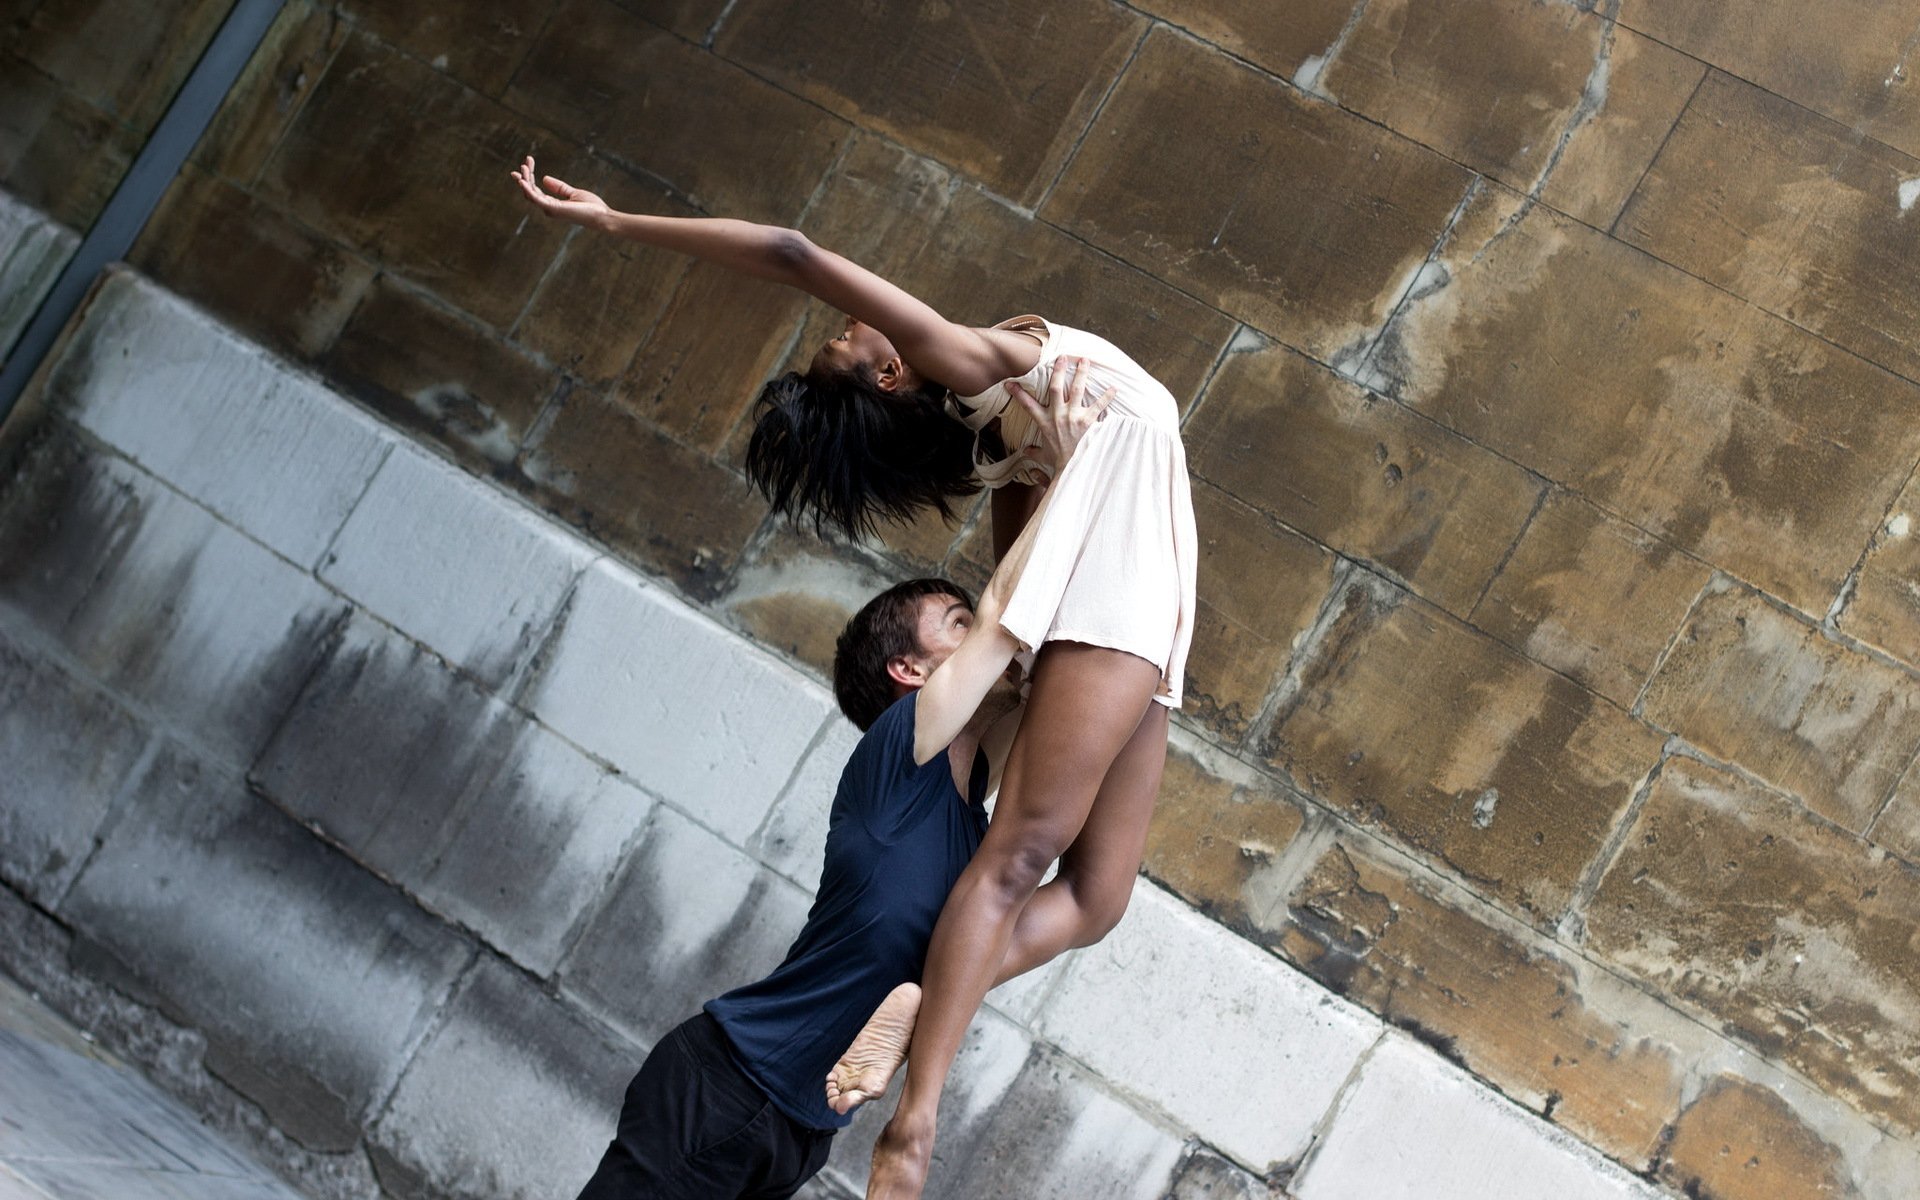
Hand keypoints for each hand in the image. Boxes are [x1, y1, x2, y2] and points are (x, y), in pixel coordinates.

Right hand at [510, 156, 610, 227]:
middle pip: (530, 192)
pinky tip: (523, 181)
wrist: (602, 216)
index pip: (535, 190)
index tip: (527, 163)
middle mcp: (549, 208)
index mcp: (553, 204)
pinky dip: (528, 190)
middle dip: (525, 176)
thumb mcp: (573, 193)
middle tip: (525, 161)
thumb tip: (544, 178)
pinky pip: (536, 199)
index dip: (529, 177)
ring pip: (530, 194)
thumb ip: (559, 187)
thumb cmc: (591, 207)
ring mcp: (550, 210)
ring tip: (524, 166)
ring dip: (525, 180)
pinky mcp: (554, 209)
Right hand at [1007, 356, 1109, 474]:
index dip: (1018, 393)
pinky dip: (1107, 396)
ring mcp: (1073, 417)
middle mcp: (1057, 416)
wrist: (1073, 469)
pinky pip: (1098, 405)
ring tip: (1085, 360)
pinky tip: (1114, 388)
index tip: (1010, 383)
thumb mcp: (1043, 456)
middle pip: (1056, 387)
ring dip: (1081, 373)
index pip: (1028, 405)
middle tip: (1063, 357)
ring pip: (1077, 389)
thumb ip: (1034, 452)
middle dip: (1059, 370)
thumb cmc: (1058, 462)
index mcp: (1044, 422)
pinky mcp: (1088, 421)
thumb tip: (1025, 452)